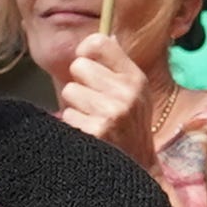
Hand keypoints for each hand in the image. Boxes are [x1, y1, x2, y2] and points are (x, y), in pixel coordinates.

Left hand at [53, 35, 165, 165]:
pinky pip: (68, 115)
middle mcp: (126, 93)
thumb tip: (102, 37)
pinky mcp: (95, 132)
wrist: (138, 170)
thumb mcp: (136, 93)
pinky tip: (90, 132)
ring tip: (93, 118)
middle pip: (79, 66)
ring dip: (76, 106)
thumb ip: (118, 65)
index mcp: (135, 78)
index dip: (86, 50)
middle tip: (93, 100)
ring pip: (69, 91)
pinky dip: (74, 125)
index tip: (87, 60)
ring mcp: (111, 114)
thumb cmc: (131, 126)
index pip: (100, 43)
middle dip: (80, 83)